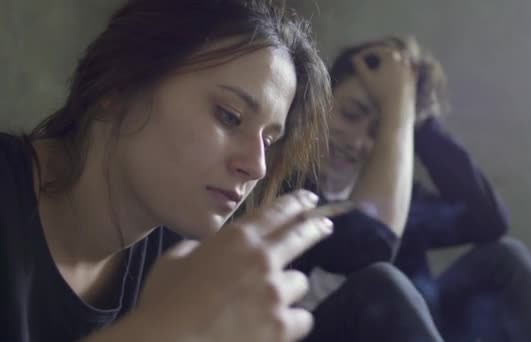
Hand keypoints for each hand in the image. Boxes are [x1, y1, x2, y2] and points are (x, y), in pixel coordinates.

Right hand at [133, 190, 332, 341]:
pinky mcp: (281, 326)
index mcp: (236, 239)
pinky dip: (292, 321)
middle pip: (301, 236)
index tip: (309, 200)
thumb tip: (211, 249)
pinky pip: (302, 318)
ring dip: (289, 288)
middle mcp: (262, 259)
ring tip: (275, 297)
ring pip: (301, 282)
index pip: (276, 212)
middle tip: (325, 226)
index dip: (296, 203)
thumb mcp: (176, 260)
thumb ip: (203, 249)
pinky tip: (279, 324)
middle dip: (316, 228)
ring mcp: (275, 293)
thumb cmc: (164, 302)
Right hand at [351, 44, 417, 122]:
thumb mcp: (365, 79)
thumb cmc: (380, 93)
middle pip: (389, 52)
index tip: (356, 58)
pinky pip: (408, 69)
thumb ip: (359, 66)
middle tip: (370, 55)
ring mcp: (409, 70)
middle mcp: (402, 60)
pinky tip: (396, 72)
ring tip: (385, 61)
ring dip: (392, 58)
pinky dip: (401, 68)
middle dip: (379, 52)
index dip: (365, 53)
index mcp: (390, 57)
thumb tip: (354, 58)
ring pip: (401, 58)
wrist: (397, 107)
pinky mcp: (413, 79)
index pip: (376, 50)